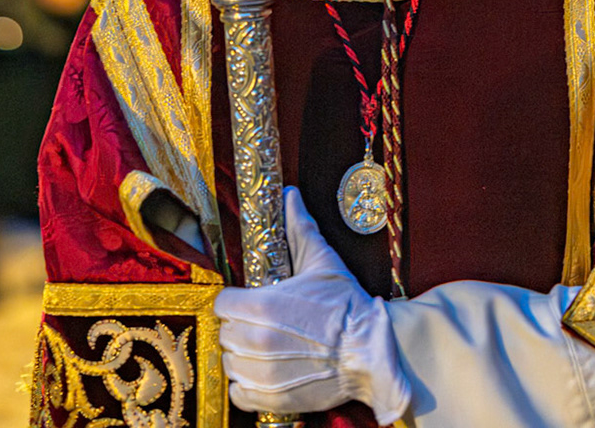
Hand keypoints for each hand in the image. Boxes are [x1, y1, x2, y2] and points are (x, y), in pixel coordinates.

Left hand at [215, 188, 409, 425]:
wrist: (371, 351)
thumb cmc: (346, 306)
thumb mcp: (322, 261)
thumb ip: (299, 228)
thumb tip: (289, 195)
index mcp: (263, 305)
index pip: (223, 304)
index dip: (235, 300)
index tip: (248, 302)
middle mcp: (258, 340)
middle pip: (226, 332)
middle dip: (239, 326)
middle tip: (259, 323)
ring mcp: (263, 373)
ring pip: (230, 362)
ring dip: (242, 355)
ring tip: (262, 347)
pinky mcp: (272, 399)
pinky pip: (239, 393)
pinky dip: (246, 384)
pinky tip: (263, 371)